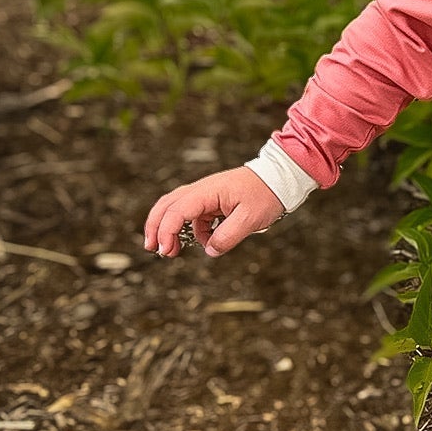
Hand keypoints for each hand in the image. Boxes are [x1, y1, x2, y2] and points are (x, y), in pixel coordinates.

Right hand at [143, 167, 283, 260]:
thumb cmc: (266, 194)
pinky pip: (194, 216)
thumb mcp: (250, 219)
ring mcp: (205, 195)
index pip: (177, 210)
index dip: (167, 231)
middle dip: (155, 227)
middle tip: (152, 248)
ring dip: (168, 228)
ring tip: (168, 250)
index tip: (165, 250)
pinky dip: (191, 230)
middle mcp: (201, 190)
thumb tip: (209, 251)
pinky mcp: (211, 201)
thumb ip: (228, 237)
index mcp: (208, 191)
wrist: (279, 179)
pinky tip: (203, 242)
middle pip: (167, 205)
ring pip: (176, 209)